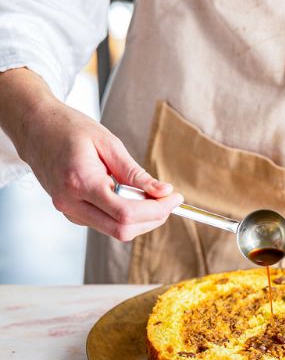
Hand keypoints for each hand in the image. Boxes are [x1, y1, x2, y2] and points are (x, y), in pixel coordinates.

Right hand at [0, 69, 182, 240]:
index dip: (157, 210)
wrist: (35, 129)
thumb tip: (163, 192)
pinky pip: (105, 223)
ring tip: (149, 195)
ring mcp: (69, 211)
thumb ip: (136, 172)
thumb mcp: (108, 143)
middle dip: (152, 219)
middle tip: (168, 200)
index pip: (126, 213)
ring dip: (140, 218)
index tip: (174, 198)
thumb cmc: (68, 128)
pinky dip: (124, 215)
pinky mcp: (71, 213)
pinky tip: (129, 196)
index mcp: (80, 181)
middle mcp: (71, 203)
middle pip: (122, 230)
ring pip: (115, 231)